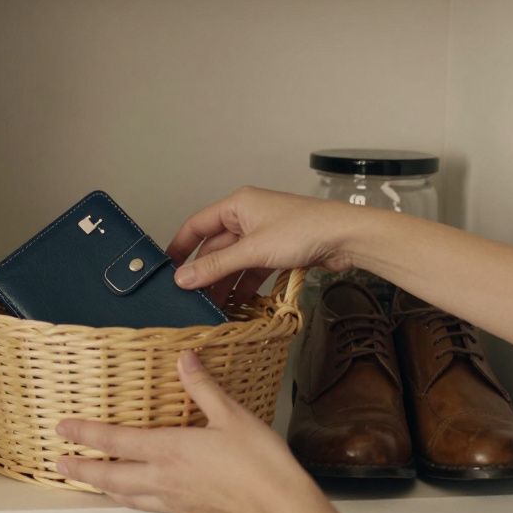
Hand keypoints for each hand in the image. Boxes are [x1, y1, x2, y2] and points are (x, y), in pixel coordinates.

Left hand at [55, 352, 319, 512]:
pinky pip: (150, 508)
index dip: (86, 433)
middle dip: (82, 468)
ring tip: (90, 482)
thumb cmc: (260, 464)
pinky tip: (139, 498)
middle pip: (110, 476)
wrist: (281, 509)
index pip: (115, 440)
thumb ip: (202, 387)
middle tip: (61, 463)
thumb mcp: (231, 414)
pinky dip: (133, 501)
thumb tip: (184, 359)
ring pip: (126, 496)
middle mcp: (164, 479)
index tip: (63, 428)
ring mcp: (175, 501)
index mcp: (169, 449)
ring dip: (104, 487)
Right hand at [167, 186, 374, 306]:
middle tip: (190, 297)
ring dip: (224, 282)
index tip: (167, 268)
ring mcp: (264, 234)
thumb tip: (183, 278)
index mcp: (237, 205)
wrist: (346, 237)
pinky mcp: (278, 250)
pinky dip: (244, 285)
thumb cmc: (303, 230)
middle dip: (205, 272)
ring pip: (235, 261)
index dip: (180, 246)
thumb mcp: (253, 251)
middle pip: (216, 247)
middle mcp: (248, 216)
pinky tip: (238, 303)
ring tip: (212, 307)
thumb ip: (216, 266)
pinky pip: (252, 268)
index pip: (197, 225)